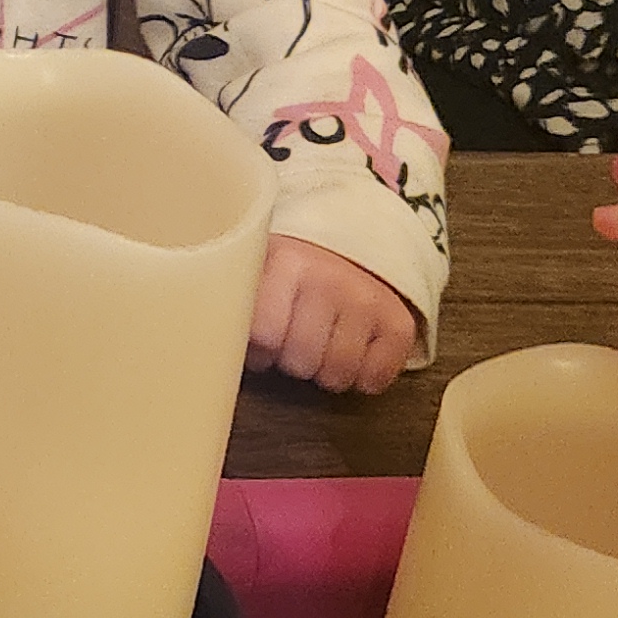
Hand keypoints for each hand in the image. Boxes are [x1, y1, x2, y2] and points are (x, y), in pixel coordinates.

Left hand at [249, 236, 419, 395]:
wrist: (356, 239)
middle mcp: (330, 280)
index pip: (263, 335)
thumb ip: (241, 300)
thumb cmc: (295, 267)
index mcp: (287, 262)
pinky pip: (374, 378)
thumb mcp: (261, 266)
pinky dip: (362, 378)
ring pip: (336, 375)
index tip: (261, 342)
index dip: (258, 350)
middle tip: (293, 342)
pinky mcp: (399, 324)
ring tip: (320, 347)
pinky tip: (352, 354)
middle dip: (290, 361)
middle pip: (299, 361)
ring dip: (324, 372)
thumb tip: (219, 345)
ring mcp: (368, 302)